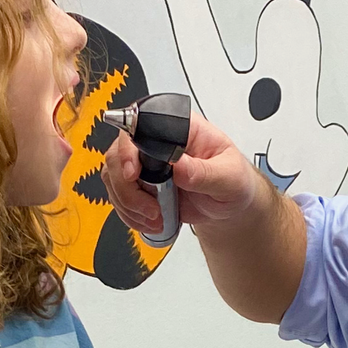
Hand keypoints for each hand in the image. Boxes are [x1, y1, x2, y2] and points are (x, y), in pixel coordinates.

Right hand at [100, 108, 266, 236]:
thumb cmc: (233, 181)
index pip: (141, 126)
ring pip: (113, 177)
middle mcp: (157, 141)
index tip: (132, 174)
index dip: (129, 150)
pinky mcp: (140, 184)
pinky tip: (151, 221)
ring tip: (156, 218)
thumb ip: (205, 172)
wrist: (229, 205)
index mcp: (180, 128)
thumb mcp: (229, 177)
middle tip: (150, 208)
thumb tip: (180, 167)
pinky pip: (119, 197)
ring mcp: (145, 163)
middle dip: (128, 188)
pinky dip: (130, 214)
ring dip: (129, 204)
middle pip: (118, 154)